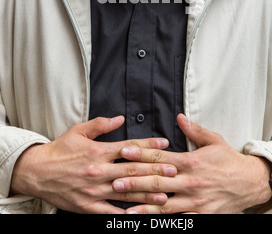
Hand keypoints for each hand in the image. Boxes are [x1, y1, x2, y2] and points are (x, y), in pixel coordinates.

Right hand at [10, 116, 176, 213]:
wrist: (36, 172)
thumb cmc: (59, 150)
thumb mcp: (79, 131)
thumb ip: (101, 125)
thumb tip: (121, 118)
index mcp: (98, 151)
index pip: (128, 147)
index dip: (148, 145)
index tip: (164, 144)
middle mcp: (99, 170)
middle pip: (132, 170)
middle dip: (155, 170)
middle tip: (173, 170)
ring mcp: (94, 190)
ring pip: (125, 192)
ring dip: (147, 193)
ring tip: (165, 194)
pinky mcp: (88, 206)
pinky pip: (110, 212)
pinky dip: (125, 214)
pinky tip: (140, 214)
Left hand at [112, 114, 271, 213]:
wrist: (250, 183)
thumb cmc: (229, 160)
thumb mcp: (214, 140)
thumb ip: (194, 130)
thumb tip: (179, 117)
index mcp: (191, 161)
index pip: (161, 157)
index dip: (140, 154)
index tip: (123, 151)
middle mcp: (191, 182)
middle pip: (157, 182)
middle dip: (134, 182)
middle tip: (114, 181)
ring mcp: (194, 201)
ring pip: (164, 204)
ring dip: (142, 205)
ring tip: (122, 206)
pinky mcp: (200, 216)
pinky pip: (177, 220)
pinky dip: (160, 221)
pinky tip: (145, 220)